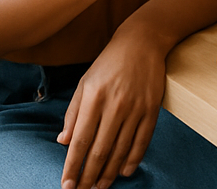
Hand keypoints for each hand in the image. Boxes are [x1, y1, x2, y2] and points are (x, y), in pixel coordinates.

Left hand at [58, 30, 165, 188]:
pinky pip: (143, 139)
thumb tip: (64, 142)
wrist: (143, 41)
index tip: (67, 184)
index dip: (73, 166)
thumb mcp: (85, 83)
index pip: (81, 140)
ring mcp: (136, 107)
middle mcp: (115, 104)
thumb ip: (74, 113)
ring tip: (101, 186)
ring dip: (110, 172)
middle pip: (101, 150)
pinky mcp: (152, 107)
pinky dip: (134, 158)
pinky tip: (125, 171)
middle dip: (90, 176)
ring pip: (121, 148)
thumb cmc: (109, 63)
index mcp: (94, 98)